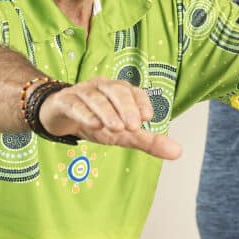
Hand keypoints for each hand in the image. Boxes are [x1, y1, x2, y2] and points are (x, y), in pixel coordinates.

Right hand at [38, 77, 182, 159]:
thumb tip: (178, 152)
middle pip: (117, 91)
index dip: (141, 102)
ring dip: (107, 112)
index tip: (148, 117)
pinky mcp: (65, 101)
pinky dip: (85, 113)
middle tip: (133, 127)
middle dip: (126, 107)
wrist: (59, 118)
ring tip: (116, 129)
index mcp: (120, 91)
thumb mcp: (123, 134)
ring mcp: (82, 91)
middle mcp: (103, 87)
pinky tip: (94, 125)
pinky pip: (75, 104)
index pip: (134, 92)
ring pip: (96, 97)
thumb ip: (149, 141)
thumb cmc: (96, 122)